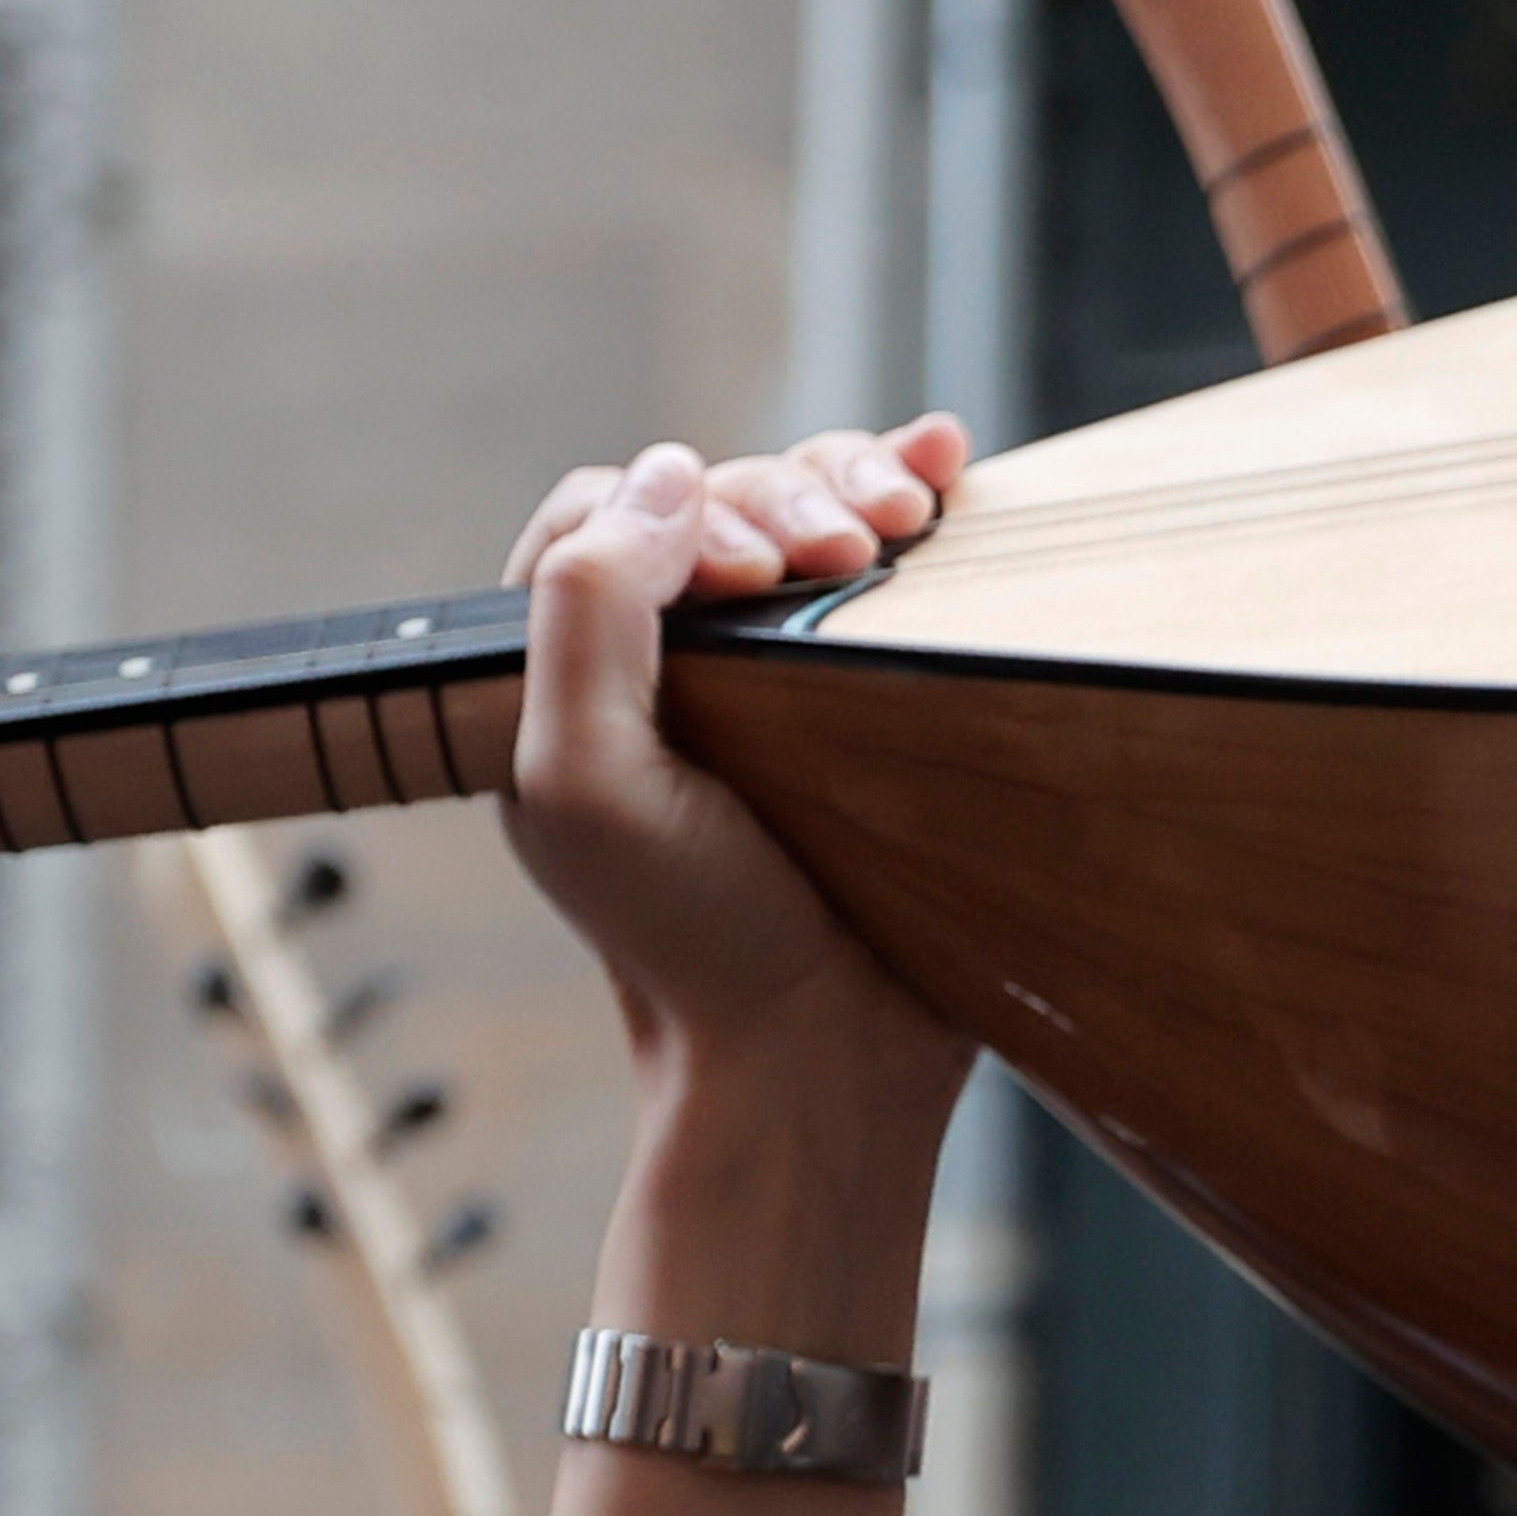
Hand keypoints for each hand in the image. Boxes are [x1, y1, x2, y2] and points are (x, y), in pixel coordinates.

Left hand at [496, 425, 975, 1080]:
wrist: (822, 1052)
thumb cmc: (693, 938)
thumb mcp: (585, 781)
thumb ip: (585, 616)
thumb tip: (665, 476)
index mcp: (570, 680)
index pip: (599, 518)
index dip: (670, 511)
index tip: (748, 578)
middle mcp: (671, 663)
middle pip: (715, 499)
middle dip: (783, 499)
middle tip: (843, 556)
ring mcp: (779, 672)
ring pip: (802, 509)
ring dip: (853, 483)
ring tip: (902, 522)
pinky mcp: (872, 687)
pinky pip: (884, 552)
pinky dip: (911, 483)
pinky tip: (945, 463)